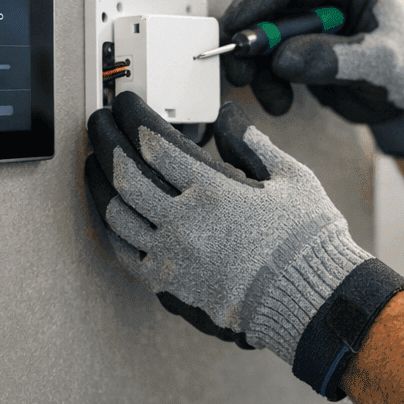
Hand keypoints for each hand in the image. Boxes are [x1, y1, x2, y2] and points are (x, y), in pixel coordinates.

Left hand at [84, 92, 368, 364]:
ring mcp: (173, 256)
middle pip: (124, 173)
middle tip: (99, 123)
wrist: (310, 300)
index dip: (133, 118)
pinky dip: (111, 228)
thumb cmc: (308, 239)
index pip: (154, 144)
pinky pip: (124, 253)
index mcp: (214, 190)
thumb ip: (253, 143)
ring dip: (98, 183)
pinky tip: (109, 211)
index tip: (126, 104)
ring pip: (116, 213)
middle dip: (104, 141)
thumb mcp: (291, 178)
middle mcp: (186, 222)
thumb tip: (229, 115)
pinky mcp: (170, 285)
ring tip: (94, 163)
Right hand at [221, 0, 403, 157]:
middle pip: (270, 2)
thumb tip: (280, 59)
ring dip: (260, 67)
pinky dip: (268, 79)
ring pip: (266, 32)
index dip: (257, 0)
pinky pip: (272, 55)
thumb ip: (332, 59)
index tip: (233, 30)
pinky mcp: (305, 42)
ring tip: (274, 100)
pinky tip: (282, 102)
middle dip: (252, 39)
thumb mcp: (379, 65)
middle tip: (239, 71)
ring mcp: (314, 16)